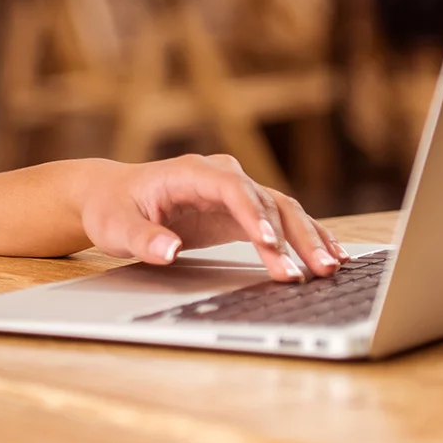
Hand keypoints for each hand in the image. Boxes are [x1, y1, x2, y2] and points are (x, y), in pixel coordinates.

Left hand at [72, 155, 348, 280]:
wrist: (111, 195)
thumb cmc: (112, 207)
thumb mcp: (116, 225)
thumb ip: (141, 238)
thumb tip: (167, 251)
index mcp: (191, 172)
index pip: (231, 188)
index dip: (253, 215)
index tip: (270, 244)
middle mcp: (219, 175)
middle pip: (266, 200)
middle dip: (292, 235)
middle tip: (313, 270)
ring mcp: (235, 192)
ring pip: (282, 210)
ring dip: (308, 238)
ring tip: (330, 269)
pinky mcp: (241, 212)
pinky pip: (282, 221)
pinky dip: (307, 237)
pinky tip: (331, 256)